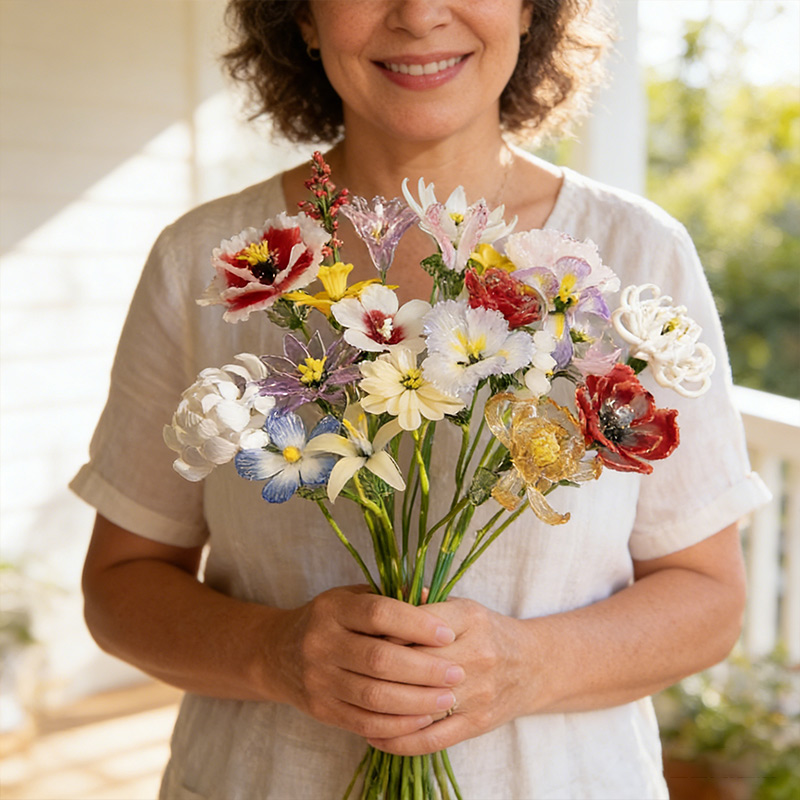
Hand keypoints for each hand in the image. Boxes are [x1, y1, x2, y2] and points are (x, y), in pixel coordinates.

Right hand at [262, 585, 464, 738]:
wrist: (278, 653)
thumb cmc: (332, 620)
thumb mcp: (353, 597)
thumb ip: (392, 598)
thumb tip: (435, 599)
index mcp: (333, 608)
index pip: (379, 613)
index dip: (416, 624)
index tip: (448, 633)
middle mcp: (321, 642)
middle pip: (379, 659)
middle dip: (424, 669)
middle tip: (456, 673)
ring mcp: (319, 679)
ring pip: (374, 696)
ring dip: (416, 701)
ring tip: (448, 698)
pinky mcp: (321, 709)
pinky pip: (364, 722)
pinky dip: (397, 724)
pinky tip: (423, 719)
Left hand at [365, 597, 530, 754]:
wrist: (534, 666)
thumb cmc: (487, 632)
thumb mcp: (462, 607)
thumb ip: (424, 603)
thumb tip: (383, 595)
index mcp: (470, 618)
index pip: (417, 624)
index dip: (384, 631)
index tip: (359, 636)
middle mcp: (477, 654)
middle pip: (416, 664)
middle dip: (379, 668)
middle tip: (350, 670)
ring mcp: (478, 693)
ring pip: (420, 704)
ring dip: (383, 708)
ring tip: (353, 705)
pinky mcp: (477, 724)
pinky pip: (431, 738)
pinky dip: (399, 741)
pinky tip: (374, 736)